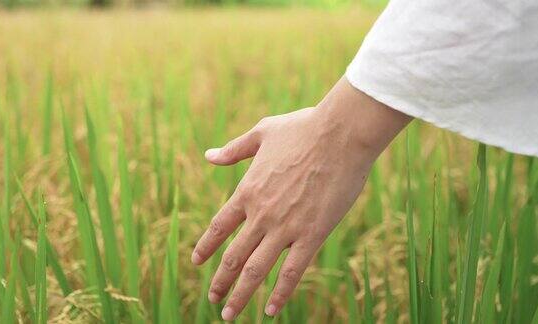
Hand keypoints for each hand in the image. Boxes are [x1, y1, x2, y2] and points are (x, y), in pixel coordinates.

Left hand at [191, 77, 410, 320]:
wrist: (340, 134)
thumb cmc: (303, 128)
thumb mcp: (262, 133)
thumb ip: (233, 149)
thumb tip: (208, 156)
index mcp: (248, 190)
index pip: (218, 227)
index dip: (205, 247)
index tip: (196, 262)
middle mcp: (261, 214)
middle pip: (233, 256)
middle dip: (220, 282)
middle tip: (213, 300)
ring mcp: (285, 227)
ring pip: (256, 270)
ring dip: (240, 295)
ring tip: (229, 315)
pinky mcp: (312, 235)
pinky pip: (292, 272)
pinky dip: (280, 293)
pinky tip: (271, 311)